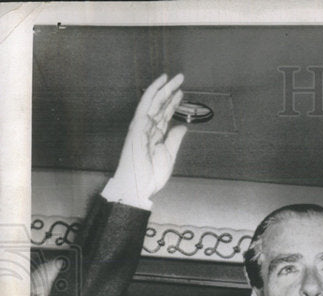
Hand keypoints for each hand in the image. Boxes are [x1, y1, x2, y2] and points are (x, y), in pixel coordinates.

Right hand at [110, 73, 186, 200]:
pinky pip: (144, 107)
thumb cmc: (150, 175)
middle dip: (170, 91)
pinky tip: (159, 85)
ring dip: (163, 89)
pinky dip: (152, 95)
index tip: (181, 92)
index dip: (173, 103)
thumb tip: (183, 126)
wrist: (138, 187)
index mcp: (155, 135)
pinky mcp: (137, 127)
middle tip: (180, 78)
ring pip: (153, 102)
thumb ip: (175, 139)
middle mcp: (147, 127)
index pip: (165, 114)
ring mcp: (141, 126)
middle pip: (160, 105)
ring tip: (173, 78)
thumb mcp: (169, 155)